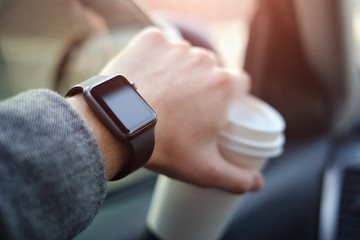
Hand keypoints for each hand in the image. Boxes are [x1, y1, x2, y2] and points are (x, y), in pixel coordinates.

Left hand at [101, 27, 263, 193]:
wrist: (114, 126)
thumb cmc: (163, 146)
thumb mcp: (203, 169)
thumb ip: (236, 178)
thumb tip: (258, 184)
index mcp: (223, 86)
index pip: (240, 83)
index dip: (230, 96)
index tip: (216, 108)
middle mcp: (203, 60)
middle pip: (211, 70)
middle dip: (202, 85)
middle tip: (183, 107)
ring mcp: (176, 47)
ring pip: (185, 57)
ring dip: (178, 71)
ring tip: (161, 94)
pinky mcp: (151, 40)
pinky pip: (160, 45)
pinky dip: (155, 57)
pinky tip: (146, 76)